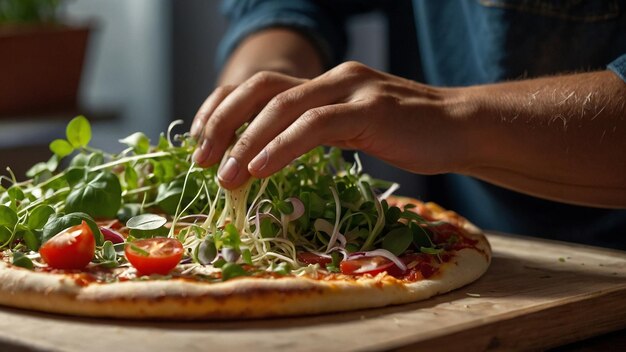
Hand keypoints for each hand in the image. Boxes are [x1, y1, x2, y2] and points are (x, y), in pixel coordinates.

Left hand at [191, 61, 468, 188]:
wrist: (460, 127)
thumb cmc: (406, 134)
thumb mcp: (352, 126)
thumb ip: (317, 129)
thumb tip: (274, 152)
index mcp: (323, 82)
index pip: (259, 86)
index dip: (223, 109)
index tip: (201, 141)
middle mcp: (332, 77)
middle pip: (260, 90)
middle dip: (222, 123)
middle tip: (201, 160)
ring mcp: (351, 90)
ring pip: (283, 107)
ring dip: (247, 142)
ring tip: (225, 175)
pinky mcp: (370, 111)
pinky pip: (315, 126)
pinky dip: (282, 147)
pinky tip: (260, 170)